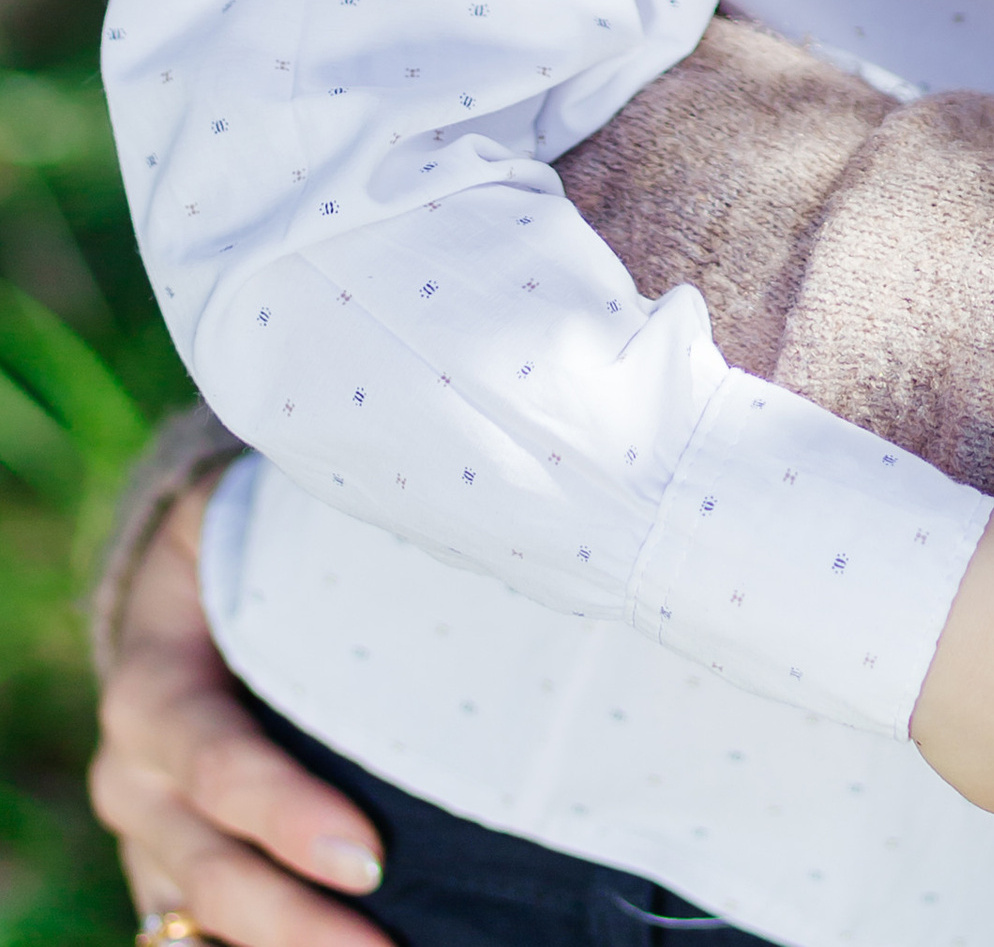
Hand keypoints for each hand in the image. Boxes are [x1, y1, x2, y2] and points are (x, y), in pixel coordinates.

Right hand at [90, 483, 385, 944]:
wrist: (180, 590)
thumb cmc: (249, 546)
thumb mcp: (257, 519)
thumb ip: (321, 522)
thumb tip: (437, 509)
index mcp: (153, 690)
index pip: (220, 767)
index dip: (285, 815)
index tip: (367, 857)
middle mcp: (137, 780)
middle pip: (212, 870)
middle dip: (297, 920)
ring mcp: (150, 840)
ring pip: (205, 919)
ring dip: (288, 946)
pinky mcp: (171, 875)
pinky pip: (203, 931)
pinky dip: (263, 946)